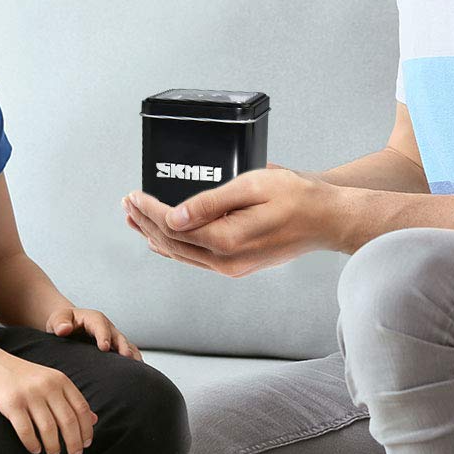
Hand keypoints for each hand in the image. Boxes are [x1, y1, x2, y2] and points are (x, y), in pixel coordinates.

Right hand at [0, 351, 97, 453]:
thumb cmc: (25, 377)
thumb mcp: (52, 382)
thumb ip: (71, 399)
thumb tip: (93, 420)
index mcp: (60, 379)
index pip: (81, 407)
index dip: (86, 428)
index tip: (87, 443)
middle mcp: (48, 385)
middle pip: (68, 420)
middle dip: (74, 442)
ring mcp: (29, 393)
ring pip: (49, 428)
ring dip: (54, 446)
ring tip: (54, 453)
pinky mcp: (11, 403)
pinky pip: (26, 430)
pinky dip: (33, 443)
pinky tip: (35, 449)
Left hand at [46, 306, 142, 361]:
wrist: (68, 326)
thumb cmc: (63, 323)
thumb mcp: (58, 319)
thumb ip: (60, 322)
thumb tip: (64, 329)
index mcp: (93, 319)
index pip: (100, 325)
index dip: (104, 335)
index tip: (105, 347)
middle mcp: (107, 328)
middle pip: (118, 336)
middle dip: (123, 346)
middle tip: (127, 358)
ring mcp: (113, 339)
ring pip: (126, 346)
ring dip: (132, 356)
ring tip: (137, 370)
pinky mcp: (115, 350)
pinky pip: (127, 355)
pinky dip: (133, 364)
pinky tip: (135, 377)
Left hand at [122, 161, 341, 276]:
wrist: (327, 219)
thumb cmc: (297, 197)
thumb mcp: (253, 187)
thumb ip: (211, 202)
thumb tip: (174, 216)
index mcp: (228, 241)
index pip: (174, 227)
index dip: (149, 211)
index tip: (133, 195)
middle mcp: (226, 261)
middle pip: (172, 243)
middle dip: (145, 222)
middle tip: (126, 203)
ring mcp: (232, 267)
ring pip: (181, 253)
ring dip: (154, 235)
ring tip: (133, 218)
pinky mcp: (237, 264)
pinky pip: (195, 257)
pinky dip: (173, 245)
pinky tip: (162, 238)